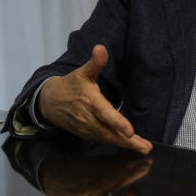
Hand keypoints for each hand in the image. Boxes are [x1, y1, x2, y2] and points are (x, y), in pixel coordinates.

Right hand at [38, 44, 152, 154]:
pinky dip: (117, 145)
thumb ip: (95, 62)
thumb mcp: (83, 72)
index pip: (105, 113)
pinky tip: (131, 146)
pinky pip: (103, 141)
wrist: (50, 102)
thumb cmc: (71, 85)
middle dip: (128, 141)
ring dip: (126, 145)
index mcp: (90, 101)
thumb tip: (101, 47)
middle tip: (146, 147)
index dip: (118, 123)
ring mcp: (87, 128)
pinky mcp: (86, 135)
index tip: (130, 131)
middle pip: (110, 132)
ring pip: (108, 139)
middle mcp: (88, 117)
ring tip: (143, 148)